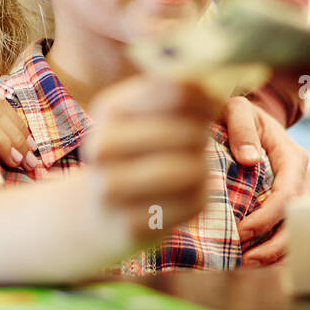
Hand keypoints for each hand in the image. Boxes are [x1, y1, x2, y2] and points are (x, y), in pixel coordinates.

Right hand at [83, 75, 222, 246]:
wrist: (93, 213)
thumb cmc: (133, 152)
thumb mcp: (141, 115)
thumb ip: (177, 94)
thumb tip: (216, 84)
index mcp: (108, 109)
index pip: (177, 92)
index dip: (206, 97)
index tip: (213, 103)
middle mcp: (102, 147)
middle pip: (190, 133)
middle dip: (202, 137)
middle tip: (198, 141)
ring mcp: (113, 189)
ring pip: (193, 169)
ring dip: (203, 167)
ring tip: (193, 165)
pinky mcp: (132, 226)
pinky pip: (193, 203)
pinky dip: (199, 195)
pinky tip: (184, 192)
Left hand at [223, 95, 309, 264]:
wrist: (250, 119)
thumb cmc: (241, 115)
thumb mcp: (237, 110)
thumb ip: (241, 128)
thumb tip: (248, 159)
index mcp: (292, 156)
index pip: (288, 193)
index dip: (267, 217)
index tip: (242, 231)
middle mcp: (303, 177)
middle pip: (300, 219)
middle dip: (275, 243)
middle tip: (246, 260)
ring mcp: (301, 192)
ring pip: (300, 230)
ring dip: (277, 252)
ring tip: (249, 264)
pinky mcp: (293, 204)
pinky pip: (292, 230)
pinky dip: (276, 249)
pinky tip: (255, 260)